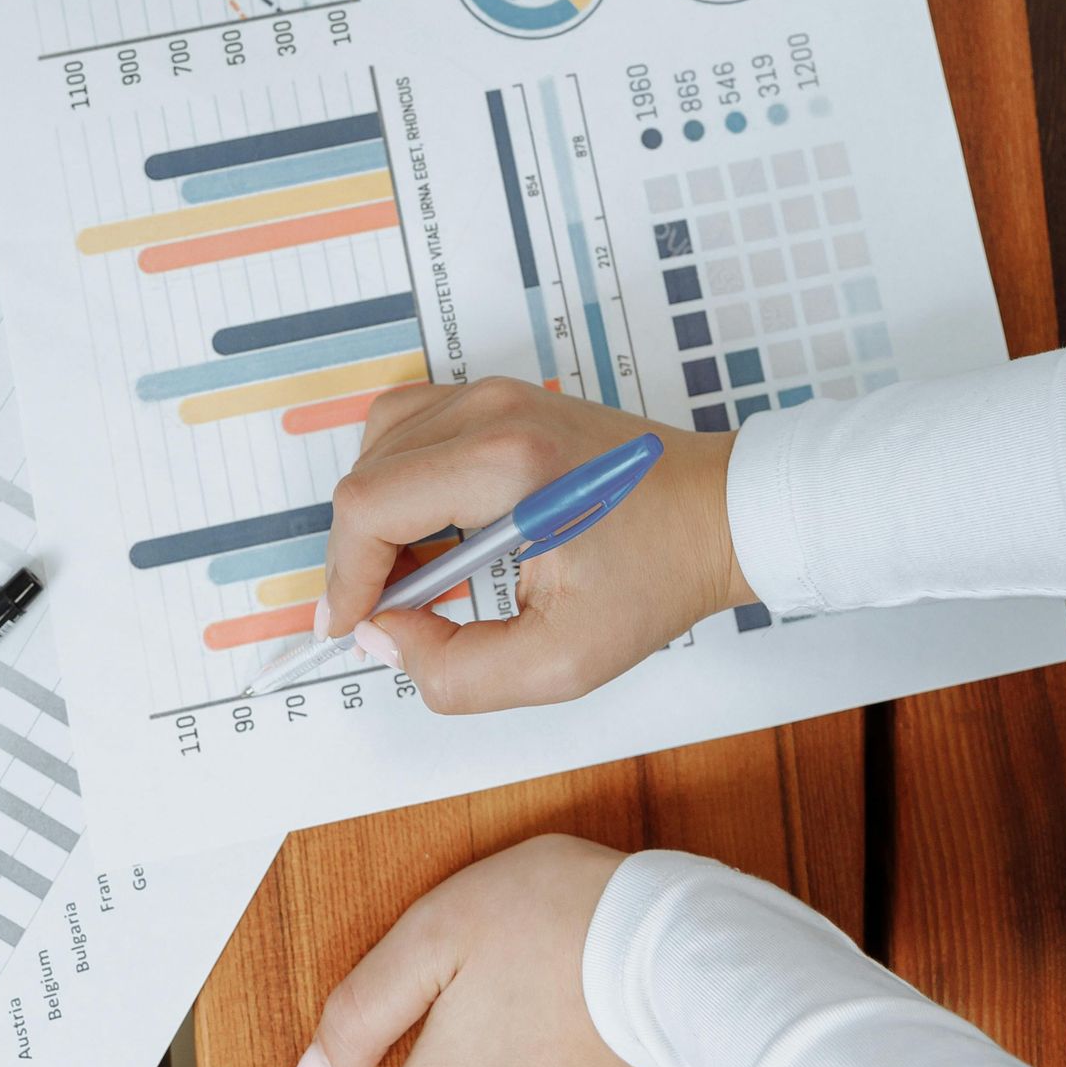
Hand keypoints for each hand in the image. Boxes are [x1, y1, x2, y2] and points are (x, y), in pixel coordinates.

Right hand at [323, 378, 741, 709]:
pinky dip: (400, 480)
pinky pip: (414, 427)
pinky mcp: (504, 399)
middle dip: (358, 555)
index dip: (344, 577)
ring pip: (381, 443)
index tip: (351, 628)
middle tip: (389, 616)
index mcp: (506, 464)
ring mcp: (496, 395)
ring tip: (414, 576)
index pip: (370, 506)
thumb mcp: (561, 660)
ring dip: (376, 514)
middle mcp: (492, 412)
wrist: (721, 513)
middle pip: (366, 473)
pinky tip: (434, 533)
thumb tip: (385, 637)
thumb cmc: (658, 578)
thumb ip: (455, 671)